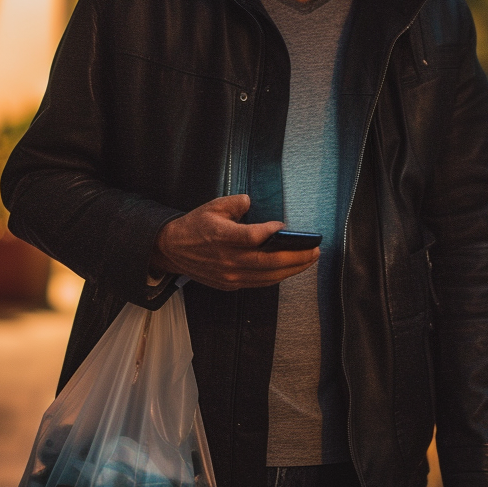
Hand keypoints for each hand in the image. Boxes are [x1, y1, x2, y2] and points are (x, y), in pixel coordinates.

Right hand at [152, 194, 318, 289]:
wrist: (172, 249)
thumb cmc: (194, 226)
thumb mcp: (213, 206)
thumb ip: (235, 203)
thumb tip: (250, 202)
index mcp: (222, 237)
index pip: (253, 238)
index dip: (272, 232)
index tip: (284, 226)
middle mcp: (227, 260)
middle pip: (269, 263)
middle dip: (297, 257)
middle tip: (315, 250)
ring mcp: (230, 275)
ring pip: (268, 276)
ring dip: (292, 269)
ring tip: (309, 259)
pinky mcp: (230, 284)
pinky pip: (260, 283)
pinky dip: (277, 276)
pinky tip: (290, 268)